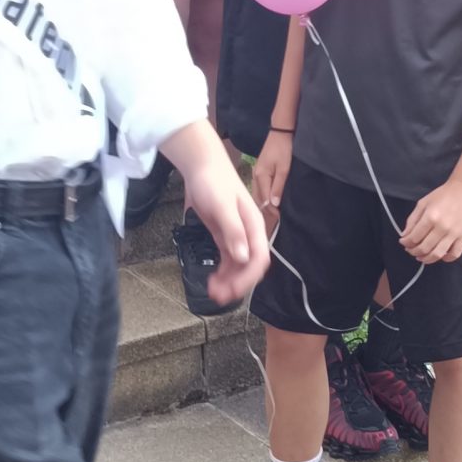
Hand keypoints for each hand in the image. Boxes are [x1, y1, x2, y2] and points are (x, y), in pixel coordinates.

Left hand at [163, 119, 270, 302]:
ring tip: (214, 292)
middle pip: (250, 266)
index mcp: (254, 225)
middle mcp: (249, 233)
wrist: (201, 166)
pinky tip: (214, 280)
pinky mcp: (225, 235)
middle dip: (238, 283)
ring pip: (238, 266)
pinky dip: (223, 272)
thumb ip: (233, 231)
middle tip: (219, 296)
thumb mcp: (222, 205)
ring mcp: (237, 235)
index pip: (259, 258)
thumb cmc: (213, 181)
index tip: (235, 290)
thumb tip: (243, 257)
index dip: (249, 277)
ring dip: (229, 281)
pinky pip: (228, 260)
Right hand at [251, 128, 292, 221]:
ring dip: (265, 203)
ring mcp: (256, 173)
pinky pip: (259, 188)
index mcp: (261, 176)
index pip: (264, 199)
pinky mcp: (259, 170)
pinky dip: (264, 196)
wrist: (281, 132)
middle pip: (259, 198)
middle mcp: (255, 176)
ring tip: (275, 212)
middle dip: (268, 209)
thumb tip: (273, 204)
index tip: (281, 218)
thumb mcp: (284, 168)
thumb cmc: (284, 148)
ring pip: (258, 194)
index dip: (273, 210)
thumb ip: (278, 186)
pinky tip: (270, 199)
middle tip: (279, 218)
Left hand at [400, 175, 461, 265]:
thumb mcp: (423, 203)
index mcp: (430, 217)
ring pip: (437, 254)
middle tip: (411, 250)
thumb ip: (412, 219)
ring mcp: (454, 233)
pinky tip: (441, 256)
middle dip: (413, 252)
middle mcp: (442, 227)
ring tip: (421, 257)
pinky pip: (455, 254)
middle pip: (424, 248)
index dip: (406, 242)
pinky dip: (447, 258)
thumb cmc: (444, 194)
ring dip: (426, 259)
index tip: (403, 242)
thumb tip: (405, 235)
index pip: (414, 237)